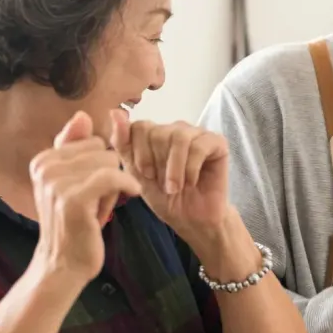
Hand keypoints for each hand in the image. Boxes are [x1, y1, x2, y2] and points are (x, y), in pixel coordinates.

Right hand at [29, 111, 141, 280]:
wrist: (63, 265)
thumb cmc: (72, 225)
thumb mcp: (71, 182)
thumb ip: (74, 148)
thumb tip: (83, 115)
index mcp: (42, 159)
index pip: (91, 141)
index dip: (99, 164)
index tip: (92, 188)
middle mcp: (44, 167)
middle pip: (102, 149)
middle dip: (108, 173)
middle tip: (98, 200)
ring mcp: (56, 182)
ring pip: (110, 162)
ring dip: (115, 185)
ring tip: (102, 206)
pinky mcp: (73, 198)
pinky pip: (113, 176)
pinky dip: (127, 185)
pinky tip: (132, 194)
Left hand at [110, 110, 229, 237]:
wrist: (192, 220)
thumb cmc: (165, 198)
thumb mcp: (135, 174)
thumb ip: (123, 143)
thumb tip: (115, 112)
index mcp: (154, 133)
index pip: (139, 126)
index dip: (140, 153)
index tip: (146, 175)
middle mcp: (175, 129)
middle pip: (158, 132)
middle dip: (157, 163)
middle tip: (163, 184)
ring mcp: (197, 133)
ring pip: (178, 137)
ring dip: (173, 168)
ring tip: (175, 187)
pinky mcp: (217, 142)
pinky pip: (199, 146)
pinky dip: (191, 169)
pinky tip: (191, 182)